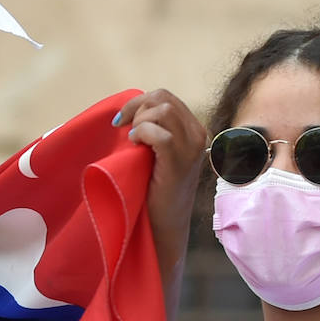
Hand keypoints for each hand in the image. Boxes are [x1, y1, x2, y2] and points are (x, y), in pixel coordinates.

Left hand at [113, 88, 205, 239]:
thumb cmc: (154, 189)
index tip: (121, 121)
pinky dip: (143, 134)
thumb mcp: (156, 153)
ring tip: (133, 141)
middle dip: (137, 108)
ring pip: (164, 110)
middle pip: (164, 98)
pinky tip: (135, 146)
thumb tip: (130, 110)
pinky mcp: (180, 163)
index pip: (166, 97)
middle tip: (124, 129)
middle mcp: (198, 134)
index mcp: (193, 129)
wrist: (163, 224)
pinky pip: (161, 134)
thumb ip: (153, 130)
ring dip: (140, 121)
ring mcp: (192, 148)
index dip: (139, 102)